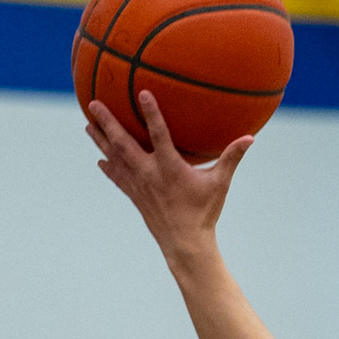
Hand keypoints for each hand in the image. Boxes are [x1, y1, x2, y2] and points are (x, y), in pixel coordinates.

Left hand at [86, 92, 252, 261]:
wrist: (185, 245)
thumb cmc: (204, 213)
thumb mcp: (220, 184)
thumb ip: (232, 158)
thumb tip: (251, 137)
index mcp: (169, 168)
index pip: (158, 135)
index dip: (151, 113)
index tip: (141, 93)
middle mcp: (149, 174)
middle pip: (123, 143)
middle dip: (107, 122)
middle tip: (93, 104)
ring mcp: (139, 186)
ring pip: (115, 158)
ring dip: (100, 140)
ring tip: (88, 125)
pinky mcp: (135, 197)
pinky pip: (118, 178)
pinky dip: (108, 167)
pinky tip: (100, 159)